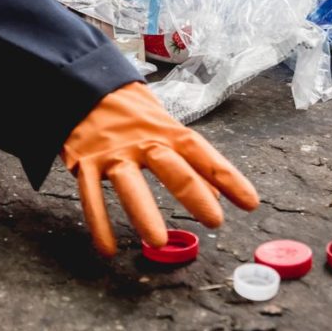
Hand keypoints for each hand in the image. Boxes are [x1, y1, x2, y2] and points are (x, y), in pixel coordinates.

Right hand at [61, 82, 258, 255]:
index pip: (201, 152)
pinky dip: (98, 223)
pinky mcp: (85, 162)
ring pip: (129, 183)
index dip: (227, 176)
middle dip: (193, 193)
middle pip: (170, 166)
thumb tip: (217, 195)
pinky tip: (108, 249)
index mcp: (165, 130)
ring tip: (157, 241)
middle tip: (214, 221)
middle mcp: (142, 141)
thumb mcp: (162, 126)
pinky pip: (90, 194)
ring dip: (143, 212)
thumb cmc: (129, 110)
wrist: (81, 81)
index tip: (250, 202)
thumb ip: (188, 161)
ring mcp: (112, 152)